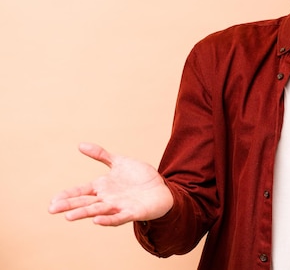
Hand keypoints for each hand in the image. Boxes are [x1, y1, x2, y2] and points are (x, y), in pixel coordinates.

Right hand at [48, 143, 173, 225]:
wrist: (161, 189)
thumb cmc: (139, 177)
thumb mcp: (120, 162)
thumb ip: (101, 155)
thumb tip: (80, 145)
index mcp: (102, 187)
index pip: (80, 192)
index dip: (67, 195)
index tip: (53, 200)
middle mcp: (107, 199)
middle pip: (85, 202)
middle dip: (69, 206)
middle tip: (52, 209)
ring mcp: (119, 206)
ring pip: (98, 211)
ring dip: (84, 214)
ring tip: (69, 217)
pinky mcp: (133, 212)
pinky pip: (119, 217)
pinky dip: (108, 219)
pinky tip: (97, 221)